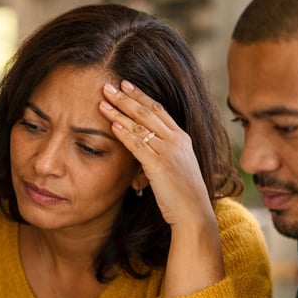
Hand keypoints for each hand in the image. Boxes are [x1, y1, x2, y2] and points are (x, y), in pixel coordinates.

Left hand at [99, 80, 223, 297]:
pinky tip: (112, 125)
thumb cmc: (182, 195)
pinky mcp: (159, 165)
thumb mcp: (174, 168)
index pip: (159, 110)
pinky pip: (139, 145)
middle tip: (108, 86)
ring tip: (103, 101)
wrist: (193, 213)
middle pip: (148, 112)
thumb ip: (160, 155)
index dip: (141, 96)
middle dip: (126, 97)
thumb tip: (142, 149)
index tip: (126, 85)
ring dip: (120, 111)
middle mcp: (176, 140)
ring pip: (141, 125)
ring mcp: (169, 152)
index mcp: (181, 138)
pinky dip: (124, 133)